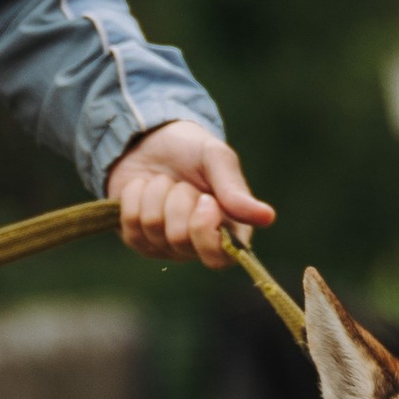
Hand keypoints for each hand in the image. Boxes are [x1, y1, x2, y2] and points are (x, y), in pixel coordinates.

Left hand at [104, 118, 274, 269]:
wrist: (149, 139)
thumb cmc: (190, 150)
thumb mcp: (216, 158)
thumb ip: (235, 189)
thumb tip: (267, 217)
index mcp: (229, 230)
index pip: (220, 259)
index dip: (206, 230)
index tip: (205, 200)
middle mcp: (198, 245)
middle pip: (180, 239)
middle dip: (178, 199)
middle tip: (183, 184)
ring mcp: (166, 246)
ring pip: (153, 228)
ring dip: (156, 193)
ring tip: (165, 182)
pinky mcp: (139, 240)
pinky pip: (131, 224)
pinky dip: (135, 197)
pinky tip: (144, 188)